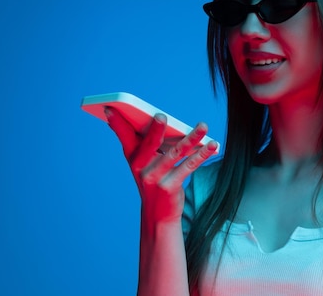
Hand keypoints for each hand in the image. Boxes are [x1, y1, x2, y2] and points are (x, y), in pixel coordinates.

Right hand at [105, 107, 217, 223]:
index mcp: (132, 157)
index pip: (124, 136)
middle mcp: (140, 167)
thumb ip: (145, 142)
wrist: (157, 214)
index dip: (116, 123)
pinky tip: (213, 144)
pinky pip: (189, 166)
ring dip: (192, 138)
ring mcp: (155, 177)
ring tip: (203, 126)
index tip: (109, 108)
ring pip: (175, 153)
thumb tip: (156, 118)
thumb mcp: (143, 162)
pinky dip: (202, 154)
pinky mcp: (170, 186)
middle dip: (155, 130)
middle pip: (149, 144)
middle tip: (161, 116)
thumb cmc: (153, 179)